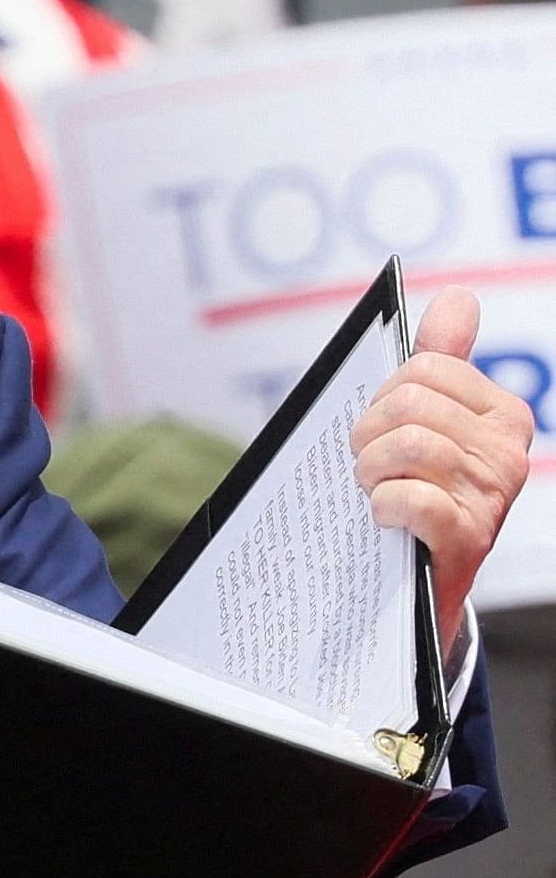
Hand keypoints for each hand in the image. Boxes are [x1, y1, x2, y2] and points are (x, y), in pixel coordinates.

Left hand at [351, 285, 536, 649]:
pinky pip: (408, 498)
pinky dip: (381, 507)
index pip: (421, 369)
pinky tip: (385, 520)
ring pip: (404, 446)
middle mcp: (507, 452)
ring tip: (376, 491)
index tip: (384, 429)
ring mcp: (491, 496)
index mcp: (502, 414)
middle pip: (408, 404)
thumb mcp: (434, 422)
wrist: (418, 580)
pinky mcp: (466, 538)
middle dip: (369, 434)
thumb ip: (444, 359)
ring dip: (370, 472)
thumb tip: (459, 297)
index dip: (382, 397)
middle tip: (371, 466)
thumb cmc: (420, 489)